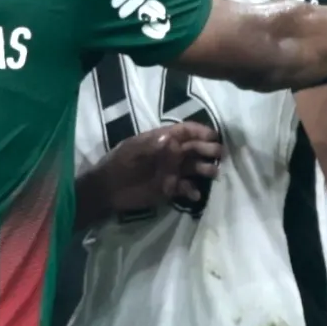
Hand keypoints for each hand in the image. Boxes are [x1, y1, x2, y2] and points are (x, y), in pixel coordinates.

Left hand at [85, 117, 224, 217]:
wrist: (107, 190)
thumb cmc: (119, 165)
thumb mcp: (133, 152)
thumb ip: (154, 147)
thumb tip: (174, 141)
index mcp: (161, 140)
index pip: (185, 131)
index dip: (200, 131)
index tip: (213, 137)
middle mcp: (170, 154)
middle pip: (194, 148)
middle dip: (208, 149)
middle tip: (219, 155)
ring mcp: (171, 171)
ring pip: (194, 167)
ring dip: (205, 169)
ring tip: (213, 173)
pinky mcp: (170, 188)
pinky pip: (186, 188)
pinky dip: (193, 191)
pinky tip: (195, 194)